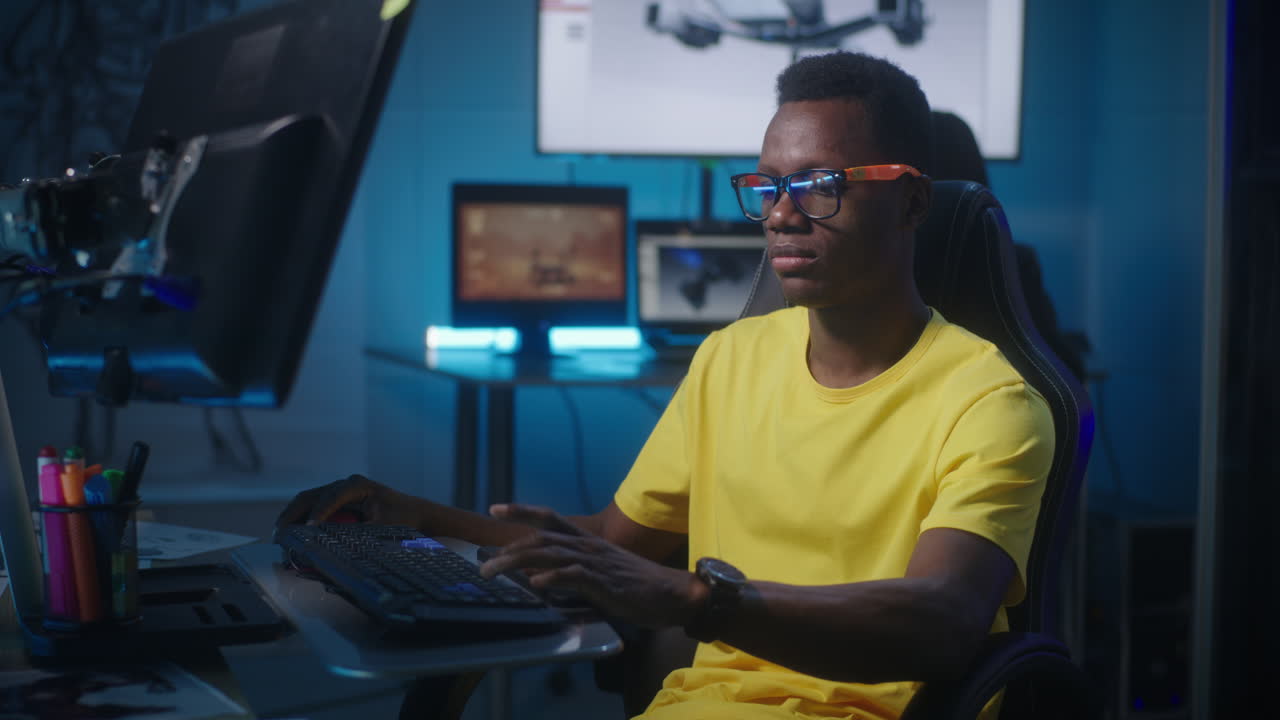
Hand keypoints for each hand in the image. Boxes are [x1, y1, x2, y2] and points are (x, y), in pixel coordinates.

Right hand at [275, 474, 427, 529]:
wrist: (415, 514)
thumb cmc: (402, 519)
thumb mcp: (382, 528)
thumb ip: (359, 534)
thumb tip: (334, 547)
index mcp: (357, 485)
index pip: (330, 497)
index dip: (318, 514)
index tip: (308, 529)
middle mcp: (345, 484)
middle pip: (310, 496)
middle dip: (293, 515)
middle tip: (279, 534)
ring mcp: (338, 491)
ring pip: (307, 501)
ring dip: (292, 517)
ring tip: (279, 536)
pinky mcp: (336, 502)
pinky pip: (313, 508)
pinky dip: (301, 520)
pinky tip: (291, 534)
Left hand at [478, 504, 705, 628]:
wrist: (673, 593)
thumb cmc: (638, 585)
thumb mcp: (602, 572)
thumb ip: (576, 571)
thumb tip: (546, 577)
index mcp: (587, 541)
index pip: (550, 518)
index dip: (522, 510)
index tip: (495, 508)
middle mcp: (588, 546)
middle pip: (541, 538)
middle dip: (508, 548)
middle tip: (484, 565)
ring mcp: (596, 562)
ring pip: (549, 554)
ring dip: (517, 562)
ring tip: (493, 572)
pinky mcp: (604, 582)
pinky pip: (573, 576)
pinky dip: (551, 578)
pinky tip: (535, 583)